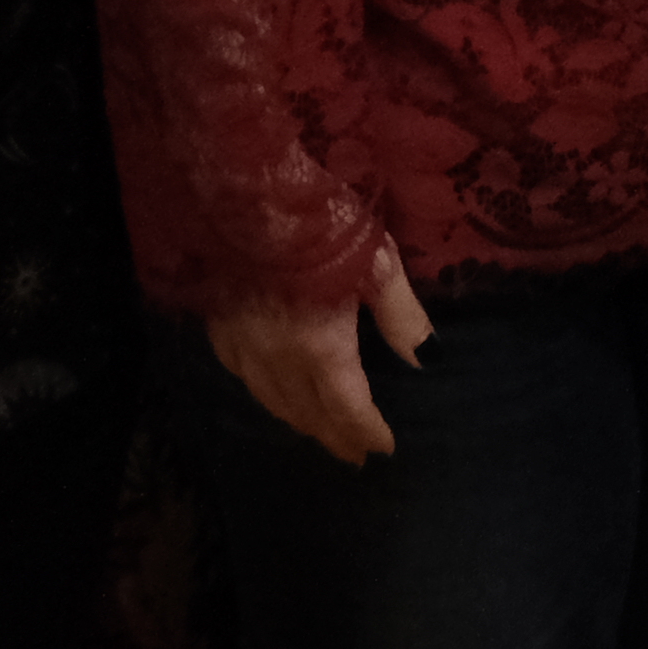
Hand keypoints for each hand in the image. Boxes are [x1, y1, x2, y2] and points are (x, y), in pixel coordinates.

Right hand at [211, 240, 437, 465]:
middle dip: (336, 436)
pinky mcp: (220, 329)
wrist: (247, 195)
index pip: (348, 408)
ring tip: (322, 431)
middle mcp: (279, 359)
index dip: (367, 432)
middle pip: (309, 413)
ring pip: (273, 402)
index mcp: (321, 347)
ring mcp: (244, 347)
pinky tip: (275, 392)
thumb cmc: (322, 224)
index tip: (385, 448)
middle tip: (356, 453)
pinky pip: (245, 378)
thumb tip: (427, 359)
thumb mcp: (378, 264)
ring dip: (301, 421)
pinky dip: (267, 396)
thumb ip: (401, 317)